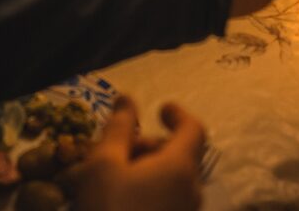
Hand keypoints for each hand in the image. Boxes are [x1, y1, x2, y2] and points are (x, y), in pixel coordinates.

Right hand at [74, 95, 204, 210]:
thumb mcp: (104, 166)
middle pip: (179, 155)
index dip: (178, 114)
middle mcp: (192, 191)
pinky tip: (121, 202)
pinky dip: (150, 193)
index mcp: (180, 167)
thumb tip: (127, 98)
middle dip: (150, 146)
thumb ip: (118, 129)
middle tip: (116, 152)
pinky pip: (169, 202)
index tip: (160, 109)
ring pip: (173, 181)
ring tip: (112, 180)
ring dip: (147, 172)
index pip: (194, 129)